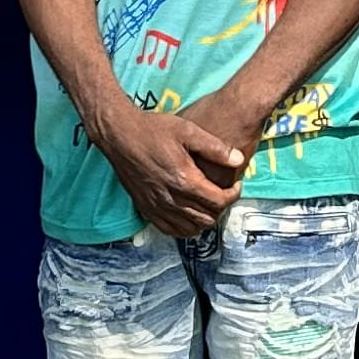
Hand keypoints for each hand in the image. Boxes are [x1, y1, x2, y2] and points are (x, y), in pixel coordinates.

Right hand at [90, 96, 245, 237]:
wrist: (119, 134)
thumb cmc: (153, 129)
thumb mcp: (188, 130)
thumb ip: (216, 148)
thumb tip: (239, 160)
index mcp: (184, 179)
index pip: (219, 201)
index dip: (233, 195)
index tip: (236, 185)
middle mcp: (170, 198)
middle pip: (207, 218)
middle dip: (221, 208)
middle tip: (223, 193)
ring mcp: (156, 206)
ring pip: (190, 228)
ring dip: (204, 219)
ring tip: (208, 203)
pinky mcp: (145, 208)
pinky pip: (169, 230)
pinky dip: (184, 227)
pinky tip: (188, 214)